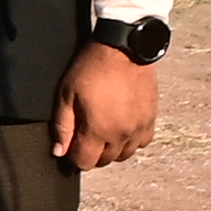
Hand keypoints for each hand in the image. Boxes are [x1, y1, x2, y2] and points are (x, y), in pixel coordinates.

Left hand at [53, 45, 162, 167]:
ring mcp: (139, 127)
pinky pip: (142, 142)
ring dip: (111, 149)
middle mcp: (122, 134)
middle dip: (91, 153)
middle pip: (105, 160)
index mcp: (99, 130)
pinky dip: (131, 141)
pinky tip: (122, 128)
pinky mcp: (151, 118)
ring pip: (125, 154)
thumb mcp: (67, 94)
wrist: (125, 48)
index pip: (85, 162)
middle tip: (83, 136)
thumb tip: (59, 151)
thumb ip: (63, 126)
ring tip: (102, 131)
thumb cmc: (93, 67)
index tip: (69, 146)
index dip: (73, 157)